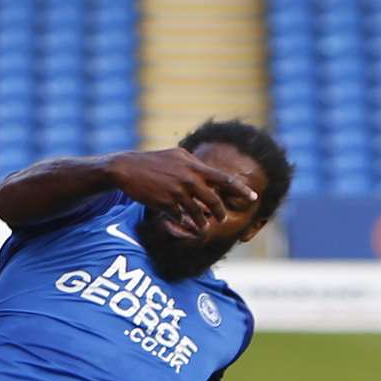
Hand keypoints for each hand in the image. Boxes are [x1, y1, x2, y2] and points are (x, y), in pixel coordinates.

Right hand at [106, 148, 257, 231]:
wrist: (127, 168)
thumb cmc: (152, 160)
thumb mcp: (176, 155)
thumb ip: (194, 164)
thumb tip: (208, 170)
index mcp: (194, 166)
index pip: (224, 179)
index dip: (240, 189)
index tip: (253, 197)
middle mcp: (189, 179)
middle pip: (213, 200)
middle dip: (220, 212)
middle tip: (223, 218)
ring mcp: (177, 192)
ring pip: (198, 212)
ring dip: (203, 222)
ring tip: (204, 226)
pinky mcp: (165, 203)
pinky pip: (181, 217)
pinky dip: (184, 222)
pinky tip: (185, 224)